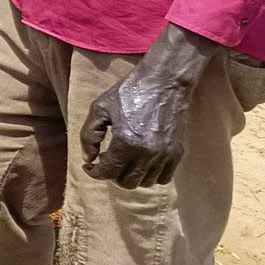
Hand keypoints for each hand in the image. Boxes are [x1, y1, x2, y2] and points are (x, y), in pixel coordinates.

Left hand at [79, 24, 220, 188]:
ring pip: (145, 182)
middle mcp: (147, 154)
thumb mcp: (99, 109)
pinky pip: (163, 178)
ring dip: (131, 176)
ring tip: (123, 160)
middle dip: (112, 175)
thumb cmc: (128, 93)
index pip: (107, 172)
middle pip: (126, 182)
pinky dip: (150, 175)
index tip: (89, 165)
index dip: (94, 172)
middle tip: (106, 160)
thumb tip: (88, 158)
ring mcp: (164, 155)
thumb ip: (89, 136)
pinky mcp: (177, 153)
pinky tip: (141, 161)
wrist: (162, 82)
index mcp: (125, 143)